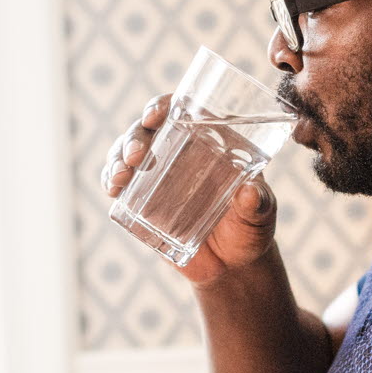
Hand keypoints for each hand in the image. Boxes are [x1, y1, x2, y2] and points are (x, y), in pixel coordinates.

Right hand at [100, 94, 278, 286]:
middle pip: (147, 130)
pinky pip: (121, 184)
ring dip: (118, 159)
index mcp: (208, 142)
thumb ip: (258, 204)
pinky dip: (111, 181)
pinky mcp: (143, 201)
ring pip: (128, 153)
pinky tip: (113, 189)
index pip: (181, 111)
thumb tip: (250, 192)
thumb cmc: (251, 230)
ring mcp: (158, 176)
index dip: (162, 105)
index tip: (155, 115)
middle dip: (135, 137)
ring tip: (120, 178)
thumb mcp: (260, 215)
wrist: (232, 266)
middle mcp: (179, 152)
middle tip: (136, 155)